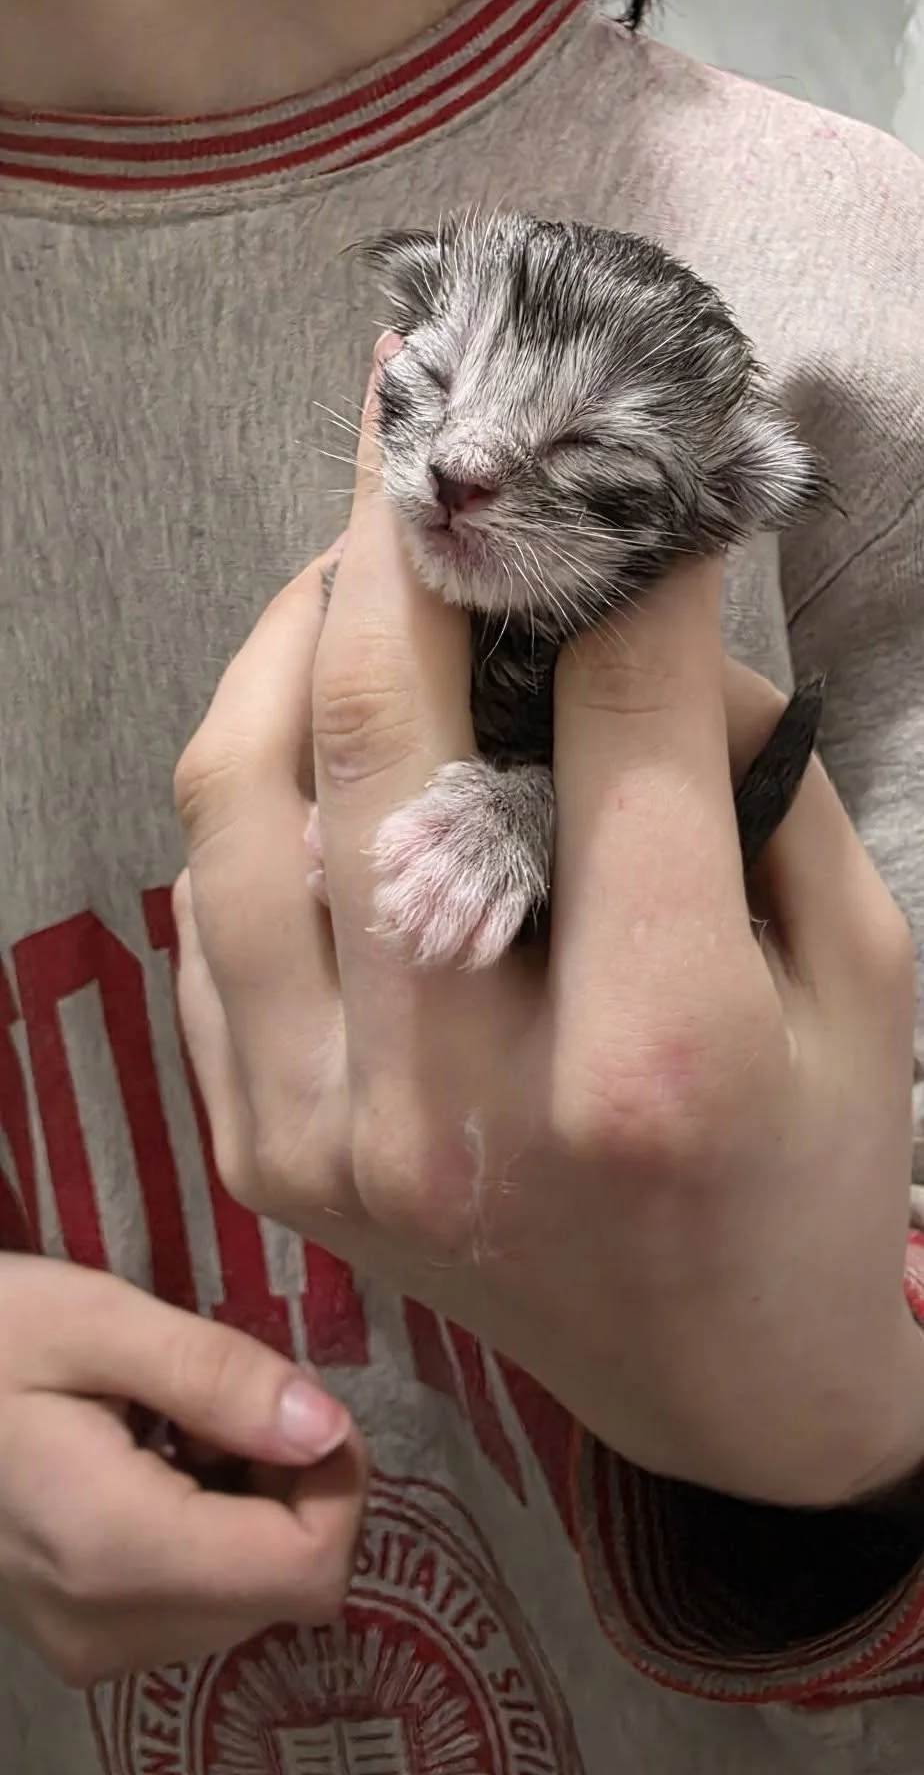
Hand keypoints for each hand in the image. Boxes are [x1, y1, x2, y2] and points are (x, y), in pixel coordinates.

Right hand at [0, 1255, 364, 1686]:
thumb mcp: (97, 1320)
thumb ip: (217, 1374)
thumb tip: (326, 1426)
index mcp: (115, 1548)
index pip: (309, 1570)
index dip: (337, 1482)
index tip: (298, 1400)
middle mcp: (109, 1627)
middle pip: (287, 1588)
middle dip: (294, 1486)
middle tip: (229, 1398)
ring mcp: (90, 1646)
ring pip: (250, 1598)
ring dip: (253, 1506)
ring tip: (180, 1424)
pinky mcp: (82, 1639)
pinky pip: (199, 1601)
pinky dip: (211, 1529)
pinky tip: (159, 1460)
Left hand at [174, 361, 923, 1512]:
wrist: (717, 1386)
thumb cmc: (812, 1170)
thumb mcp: (859, 970)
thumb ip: (748, 779)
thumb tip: (630, 611)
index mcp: (655, 1057)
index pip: (613, 725)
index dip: (617, 564)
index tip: (608, 463)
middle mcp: (463, 1100)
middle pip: (383, 732)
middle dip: (398, 533)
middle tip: (409, 420)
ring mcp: (333, 1136)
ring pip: (240, 803)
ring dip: (286, 637)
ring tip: (350, 563)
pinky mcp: (266, 1156)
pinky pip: (206, 911)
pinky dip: (246, 789)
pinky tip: (309, 725)